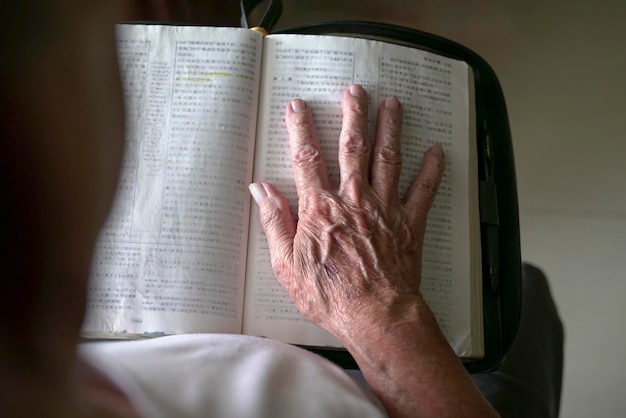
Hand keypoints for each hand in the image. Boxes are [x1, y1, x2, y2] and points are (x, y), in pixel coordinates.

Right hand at [250, 84, 444, 342]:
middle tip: (355, 89)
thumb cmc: (329, 294)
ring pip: (387, 158)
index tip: (298, 105)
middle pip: (352, 148)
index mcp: (321, 208)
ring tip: (392, 103)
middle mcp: (353, 199)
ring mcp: (384, 209)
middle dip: (353, 115)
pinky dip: (431, 170)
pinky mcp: (408, 224)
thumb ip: (275, 221)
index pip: (307, 158)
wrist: (375, 315)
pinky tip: (437, 150)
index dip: (301, 128)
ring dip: (389, 128)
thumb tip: (261, 188)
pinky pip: (423, 191)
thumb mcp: (287, 263)